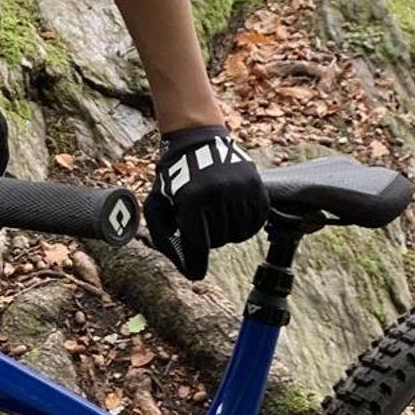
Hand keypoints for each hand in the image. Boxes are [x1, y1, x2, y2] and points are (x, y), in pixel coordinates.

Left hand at [144, 125, 267, 281]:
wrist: (198, 140)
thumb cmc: (174, 176)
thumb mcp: (156, 202)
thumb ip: (161, 235)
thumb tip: (183, 263)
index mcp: (192, 200)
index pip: (197, 247)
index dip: (195, 265)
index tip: (196, 273)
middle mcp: (218, 195)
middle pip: (217, 242)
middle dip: (207, 238)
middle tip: (201, 223)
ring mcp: (241, 190)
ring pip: (237, 235)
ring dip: (226, 232)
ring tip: (215, 216)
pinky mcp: (257, 187)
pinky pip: (256, 222)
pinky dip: (245, 225)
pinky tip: (233, 215)